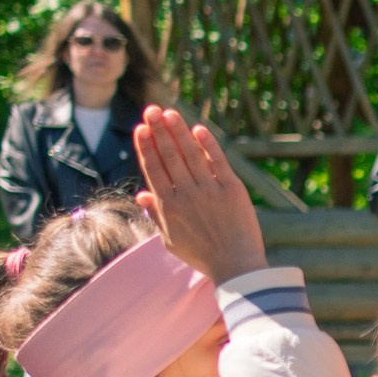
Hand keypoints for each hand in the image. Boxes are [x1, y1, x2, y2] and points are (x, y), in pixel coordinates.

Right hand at [132, 108, 267, 281]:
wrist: (236, 266)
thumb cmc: (202, 254)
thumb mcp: (170, 239)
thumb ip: (156, 214)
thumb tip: (141, 194)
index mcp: (168, 205)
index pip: (153, 168)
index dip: (146, 146)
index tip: (141, 128)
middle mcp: (186, 194)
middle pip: (169, 156)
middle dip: (158, 130)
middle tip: (151, 109)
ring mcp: (209, 190)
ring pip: (191, 154)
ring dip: (178, 131)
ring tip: (169, 112)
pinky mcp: (232, 190)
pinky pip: (218, 162)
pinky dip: (208, 145)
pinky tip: (199, 129)